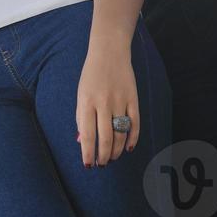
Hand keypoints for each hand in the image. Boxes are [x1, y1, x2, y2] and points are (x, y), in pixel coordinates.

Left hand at [75, 45, 139, 166]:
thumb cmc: (91, 75)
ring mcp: (119, 100)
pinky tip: (128, 148)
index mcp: (86, 102)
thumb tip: (82, 142)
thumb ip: (81, 117)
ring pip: (120, 134)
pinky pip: (134, 123)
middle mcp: (103, 103)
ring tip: (112, 158)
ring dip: (116, 150)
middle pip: (105, 138)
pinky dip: (133, 138)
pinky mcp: (133, 98)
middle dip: (103, 156)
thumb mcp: (81, 94)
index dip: (88, 153)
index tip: (88, 165)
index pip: (87, 135)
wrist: (109, 51)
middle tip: (102, 164)